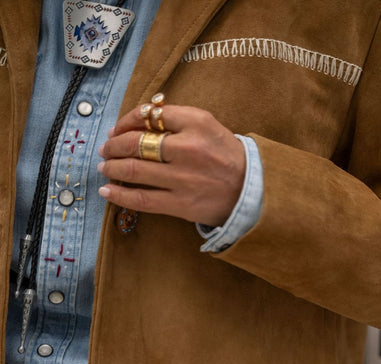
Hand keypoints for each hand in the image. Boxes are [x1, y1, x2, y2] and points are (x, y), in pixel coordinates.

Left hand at [97, 104, 245, 226]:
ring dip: (112, 167)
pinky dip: (120, 194)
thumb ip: (176, 119)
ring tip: (104, 166)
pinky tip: (107, 191)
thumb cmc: (226, 156)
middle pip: (136, 143)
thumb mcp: (207, 125)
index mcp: (195, 123)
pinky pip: (141, 199)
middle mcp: (187, 149)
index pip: (149, 115)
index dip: (126, 121)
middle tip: (106, 148)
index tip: (117, 129)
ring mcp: (182, 179)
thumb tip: (138, 120)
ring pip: (134, 170)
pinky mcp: (180, 204)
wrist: (250, 190)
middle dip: (113, 145)